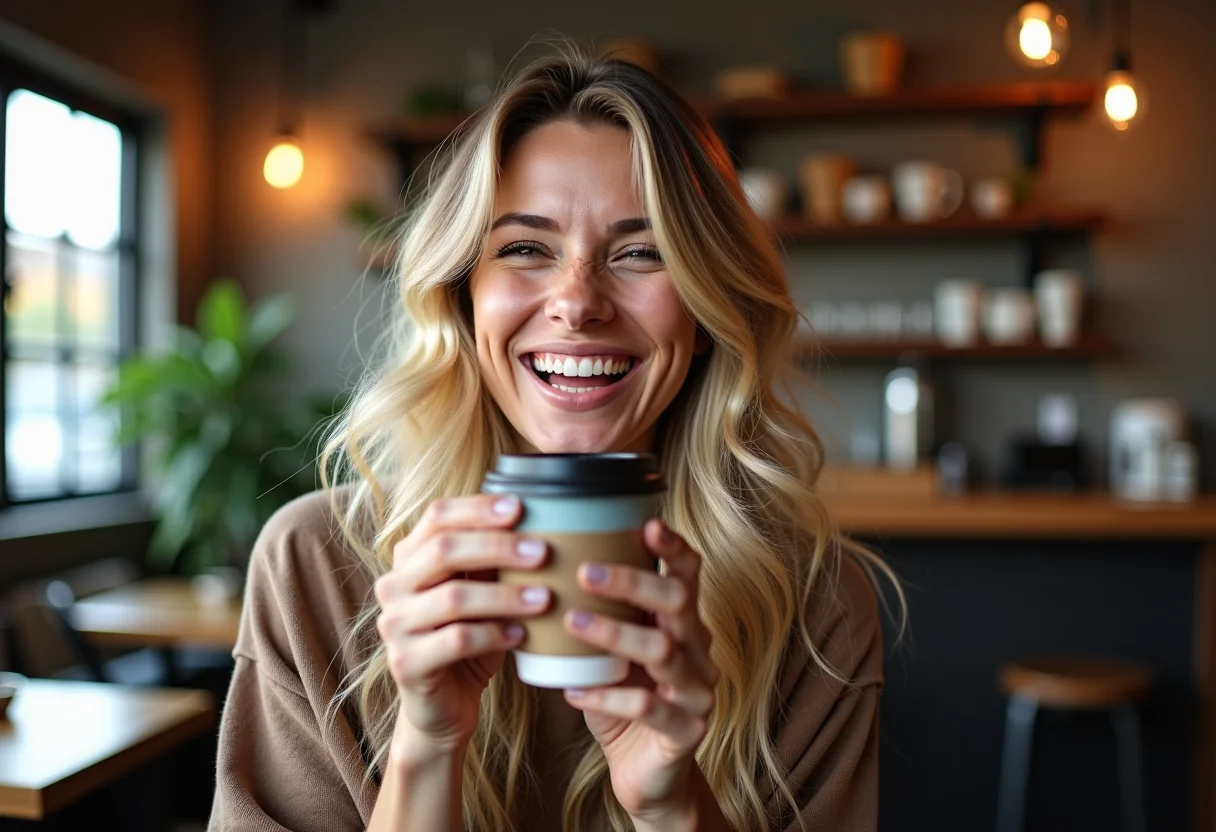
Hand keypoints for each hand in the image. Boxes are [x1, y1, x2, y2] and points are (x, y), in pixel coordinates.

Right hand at [374, 494, 549, 756]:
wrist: (444, 706)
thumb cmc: (469, 639)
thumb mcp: (482, 593)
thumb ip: (492, 561)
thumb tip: (536, 521)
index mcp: (409, 558)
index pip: (437, 517)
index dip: (477, 509)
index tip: (520, 507)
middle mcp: (393, 586)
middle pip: (444, 551)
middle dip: (497, 547)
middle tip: (542, 552)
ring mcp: (394, 625)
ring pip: (454, 598)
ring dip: (505, 595)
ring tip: (544, 598)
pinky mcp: (406, 663)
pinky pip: (456, 641)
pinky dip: (495, 634)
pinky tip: (522, 635)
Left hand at [562, 519, 718, 822]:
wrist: (645, 773)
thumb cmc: (622, 699)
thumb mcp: (609, 652)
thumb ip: (595, 613)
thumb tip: (535, 566)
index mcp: (683, 624)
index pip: (689, 574)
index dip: (673, 548)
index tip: (646, 524)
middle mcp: (698, 651)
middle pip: (679, 603)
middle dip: (633, 583)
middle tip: (586, 572)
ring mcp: (698, 692)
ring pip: (663, 652)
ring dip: (614, 634)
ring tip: (571, 622)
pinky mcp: (686, 732)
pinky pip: (649, 707)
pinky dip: (609, 696)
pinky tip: (574, 690)